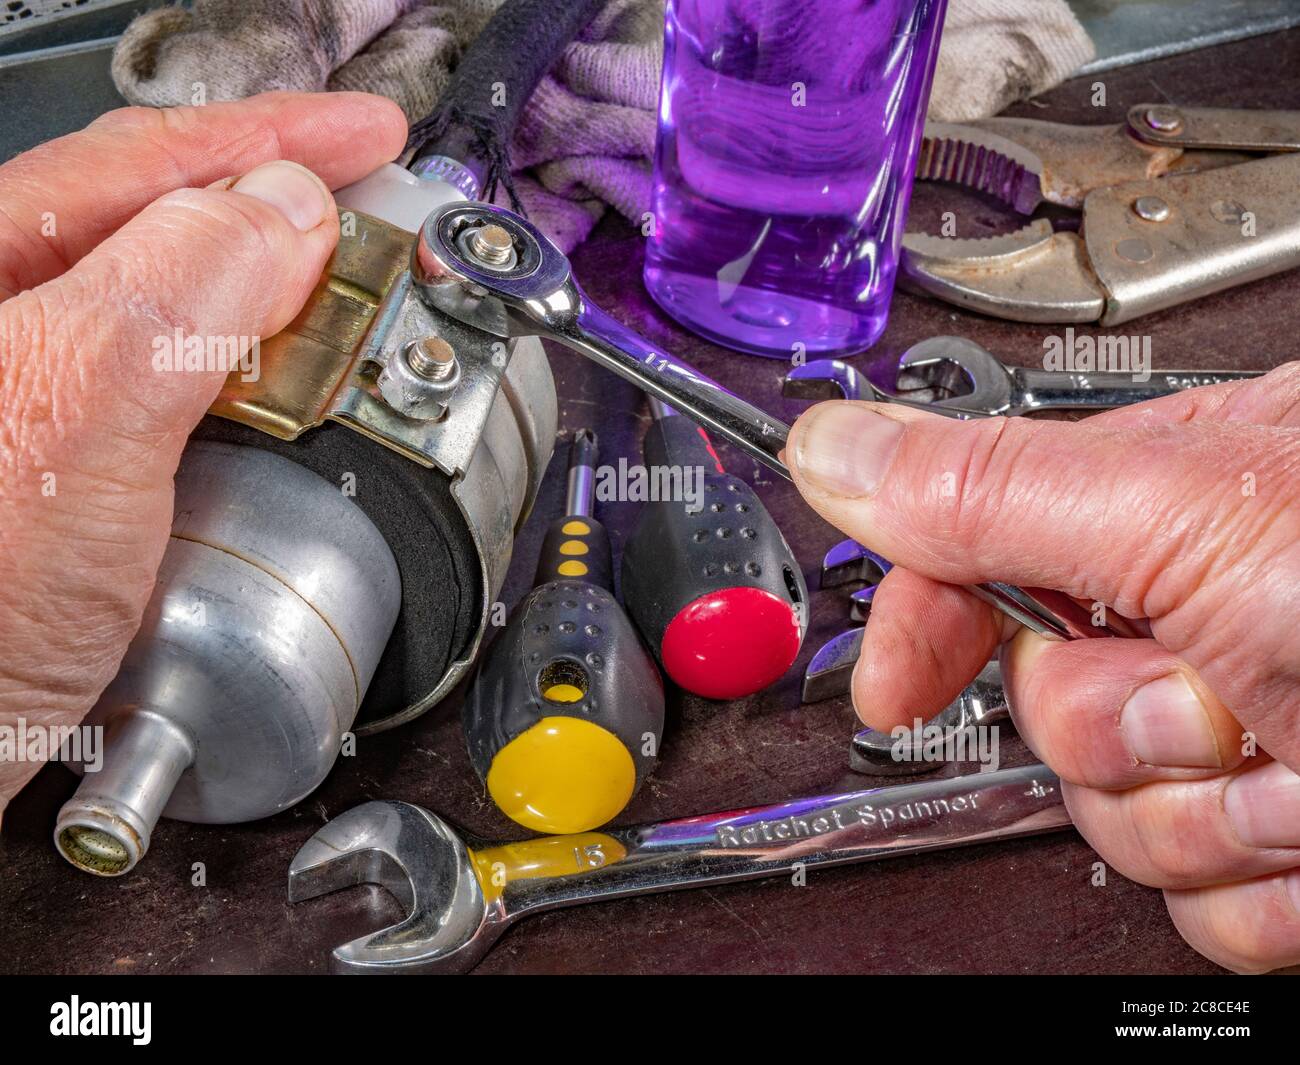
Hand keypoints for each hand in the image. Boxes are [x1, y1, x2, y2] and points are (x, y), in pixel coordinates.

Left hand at [0, 92, 406, 815]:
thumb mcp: (70, 409)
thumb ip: (183, 291)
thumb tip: (286, 210)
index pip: (147, 159)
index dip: (278, 137)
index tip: (374, 135)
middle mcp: (12, 332)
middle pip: (174, 235)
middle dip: (291, 223)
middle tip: (382, 229)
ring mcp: (46, 412)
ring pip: (190, 329)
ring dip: (286, 322)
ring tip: (356, 322)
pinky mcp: (79, 491)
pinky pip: (192, 414)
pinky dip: (262, 411)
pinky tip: (289, 427)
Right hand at [786, 369, 1299, 972]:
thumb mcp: (1199, 516)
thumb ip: (989, 487)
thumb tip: (836, 447)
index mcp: (1171, 509)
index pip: (978, 552)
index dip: (922, 617)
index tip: (894, 678)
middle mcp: (1206, 620)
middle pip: (1044, 709)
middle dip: (1121, 726)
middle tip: (1212, 694)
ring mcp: (1251, 739)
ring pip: (1118, 819)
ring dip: (1211, 811)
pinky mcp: (1293, 845)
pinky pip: (1201, 904)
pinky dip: (1268, 883)